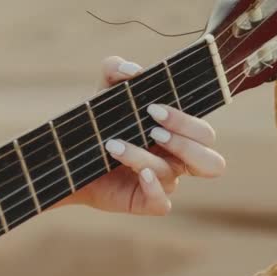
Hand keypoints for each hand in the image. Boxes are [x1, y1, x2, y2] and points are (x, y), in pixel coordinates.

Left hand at [59, 56, 225, 214]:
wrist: (67, 157)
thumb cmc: (95, 123)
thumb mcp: (102, 92)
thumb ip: (115, 69)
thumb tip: (134, 70)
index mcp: (177, 135)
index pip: (203, 133)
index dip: (187, 123)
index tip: (153, 108)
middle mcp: (176, 161)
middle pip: (209, 160)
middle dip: (182, 141)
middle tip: (149, 128)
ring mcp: (162, 183)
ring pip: (173, 176)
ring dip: (145, 157)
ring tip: (114, 145)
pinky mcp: (144, 201)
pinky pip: (163, 204)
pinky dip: (154, 188)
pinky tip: (139, 174)